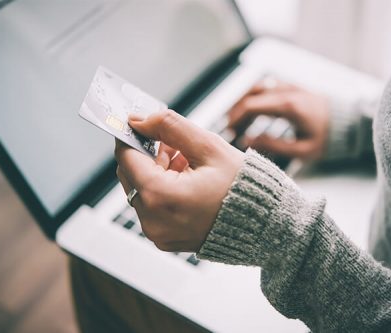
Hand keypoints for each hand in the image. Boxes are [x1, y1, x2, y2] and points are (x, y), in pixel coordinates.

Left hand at [114, 109, 244, 251]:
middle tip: (175, 144)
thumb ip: (170, 126)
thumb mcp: (208, 147)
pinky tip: (188, 181)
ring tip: (189, 164)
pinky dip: (163, 190)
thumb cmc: (243, 188)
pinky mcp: (165, 238)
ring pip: (141, 190)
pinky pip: (152, 207)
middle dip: (149, 154)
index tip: (140, 124)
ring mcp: (158, 233)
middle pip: (131, 174)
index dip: (131, 135)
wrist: (264, 224)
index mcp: (160, 197)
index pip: (126, 157)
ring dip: (157, 171)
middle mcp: (152, 221)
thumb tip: (140, 120)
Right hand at [229, 80, 329, 159]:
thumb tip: (247, 140)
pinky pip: (267, 86)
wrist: (349, 123)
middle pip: (250, 95)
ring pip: (257, 87)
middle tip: (229, 129)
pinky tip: (251, 111)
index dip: (235, 118)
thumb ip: (273, 145)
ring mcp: (289, 86)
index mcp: (288, 106)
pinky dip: (254, 97)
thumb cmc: (327, 139)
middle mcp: (286, 91)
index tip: (228, 132)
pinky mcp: (292, 87)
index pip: (251, 106)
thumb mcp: (302, 150)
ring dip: (243, 102)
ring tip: (236, 120)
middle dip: (236, 112)